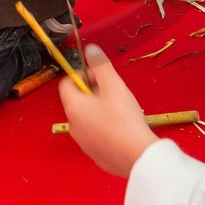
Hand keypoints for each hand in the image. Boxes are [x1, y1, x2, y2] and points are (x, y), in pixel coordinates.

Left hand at [59, 46, 156, 176]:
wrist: (137, 156)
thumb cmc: (124, 119)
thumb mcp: (114, 86)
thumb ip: (100, 65)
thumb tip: (90, 49)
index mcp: (74, 107)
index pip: (66, 83)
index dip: (82, 75)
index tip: (99, 77)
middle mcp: (73, 125)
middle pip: (77, 100)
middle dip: (93, 92)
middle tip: (113, 92)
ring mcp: (83, 142)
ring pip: (87, 118)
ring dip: (99, 110)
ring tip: (120, 110)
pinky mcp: (95, 154)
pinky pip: (96, 135)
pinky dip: (105, 128)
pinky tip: (122, 128)